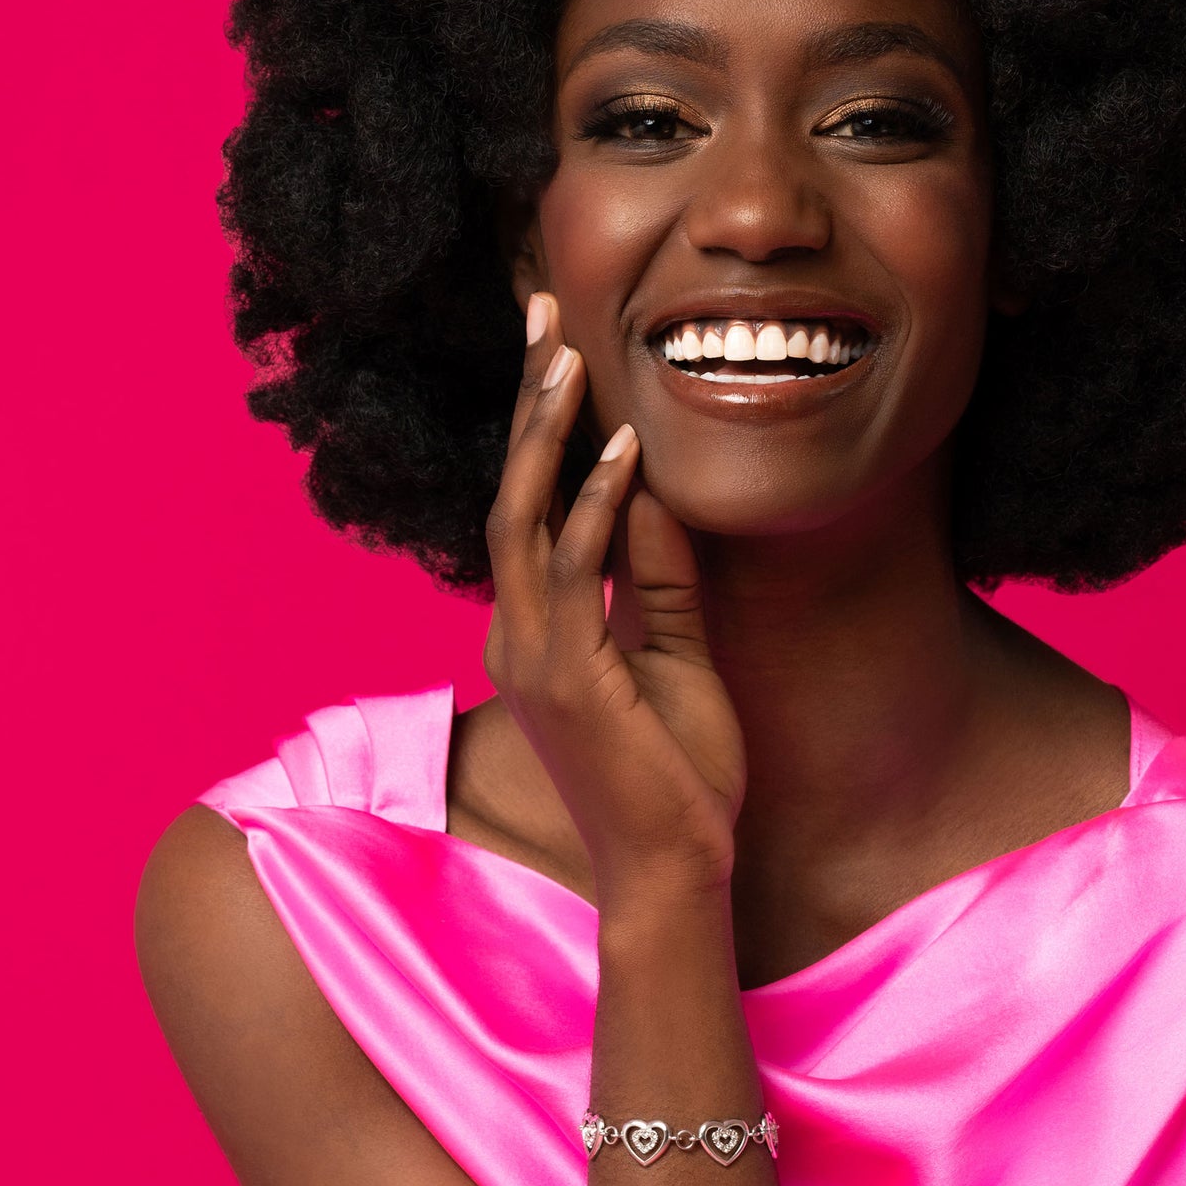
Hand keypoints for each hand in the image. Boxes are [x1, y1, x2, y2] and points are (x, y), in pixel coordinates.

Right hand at [483, 293, 745, 910]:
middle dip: (524, 402)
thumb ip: (659, 579)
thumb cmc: (678, 775)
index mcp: (539, 630)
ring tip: (568, 356)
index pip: (528, 507)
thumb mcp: (675, 657)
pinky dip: (597, 506)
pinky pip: (575, 572)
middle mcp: (519, 633)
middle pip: (507, 492)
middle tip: (539, 313)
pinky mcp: (566, 678)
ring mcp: (533, 656)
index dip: (539, 427)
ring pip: (521, 518)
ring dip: (546, 433)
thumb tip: (659, 492)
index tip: (558, 351)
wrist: (676, 872)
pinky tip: (626, 452)